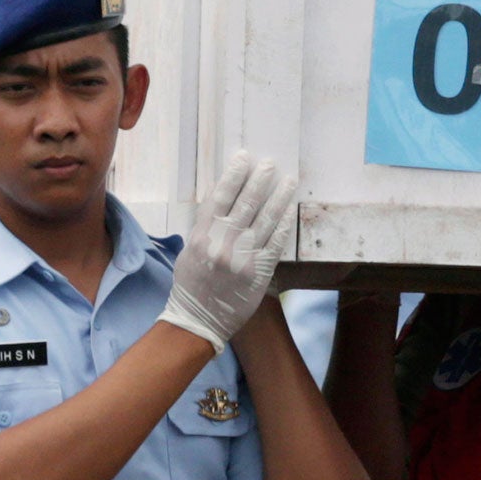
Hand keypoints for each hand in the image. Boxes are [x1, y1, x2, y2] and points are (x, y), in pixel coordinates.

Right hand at [160, 153, 299, 353]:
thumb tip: (226, 203)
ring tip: (288, 180)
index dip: (233, 176)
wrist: (197, 321)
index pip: (220, 197)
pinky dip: (283, 224)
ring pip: (265, 220)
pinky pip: (275, 243)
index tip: (244, 158)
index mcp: (201, 236)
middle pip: (245, 204)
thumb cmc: (191, 286)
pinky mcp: (257, 272)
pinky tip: (290, 209)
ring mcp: (241, 258)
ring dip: (279, 197)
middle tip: (270, 163)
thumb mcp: (190, 252)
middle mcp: (221, 244)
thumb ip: (206, 228)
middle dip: (259, 180)